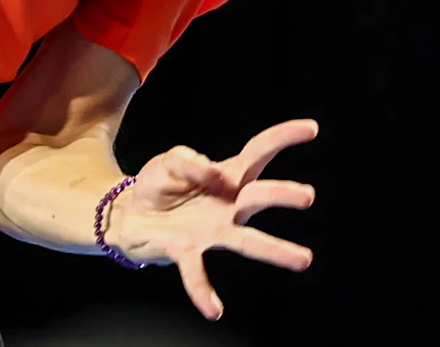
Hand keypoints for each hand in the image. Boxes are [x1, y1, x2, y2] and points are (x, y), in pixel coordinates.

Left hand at [104, 116, 319, 320]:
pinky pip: (197, 273)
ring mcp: (212, 231)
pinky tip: (215, 310)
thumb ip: (188, 161)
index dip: (284, 137)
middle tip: (307, 197)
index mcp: (228, 175)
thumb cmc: (158, 185)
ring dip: (273, 250)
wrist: (128, 216)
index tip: (312, 129)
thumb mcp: (169, 161)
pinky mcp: (187, 252)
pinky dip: (205, 292)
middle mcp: (229, 205)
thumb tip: (212, 173)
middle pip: (260, 195)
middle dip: (283, 195)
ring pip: (245, 240)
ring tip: (303, 259)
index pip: (260, 151)